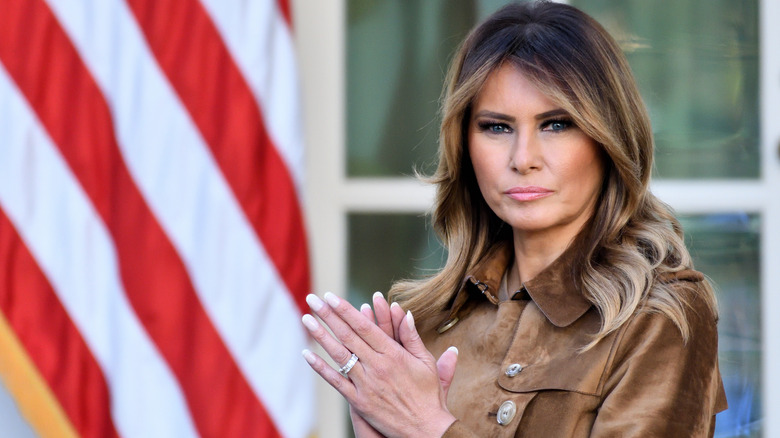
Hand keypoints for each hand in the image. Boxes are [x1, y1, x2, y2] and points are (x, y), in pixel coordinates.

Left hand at [301, 292, 457, 437]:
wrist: (426, 430)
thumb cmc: (428, 396)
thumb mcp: (425, 362)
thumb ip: (412, 337)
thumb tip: (405, 312)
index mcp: (393, 354)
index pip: (364, 326)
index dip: (346, 310)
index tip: (331, 297)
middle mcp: (377, 366)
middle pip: (348, 336)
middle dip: (328, 315)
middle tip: (313, 299)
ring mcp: (366, 384)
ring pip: (339, 355)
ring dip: (321, 335)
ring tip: (306, 318)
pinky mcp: (360, 402)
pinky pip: (336, 382)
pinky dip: (321, 368)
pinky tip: (307, 354)